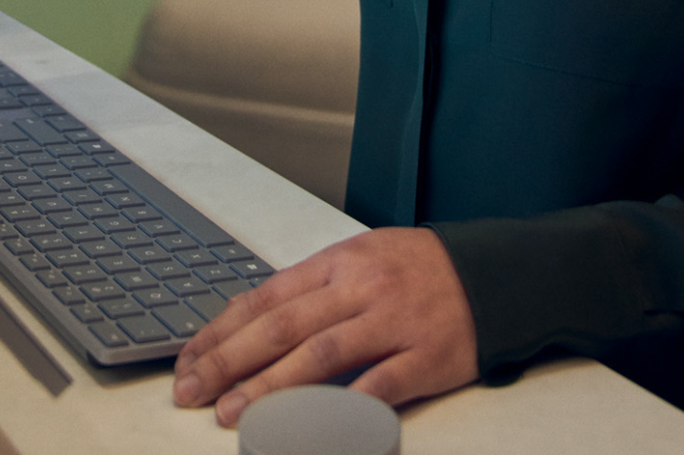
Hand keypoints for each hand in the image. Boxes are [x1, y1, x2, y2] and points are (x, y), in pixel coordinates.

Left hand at [172, 227, 476, 427]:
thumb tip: (249, 320)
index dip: (222, 331)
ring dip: (272, 388)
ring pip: (321, 356)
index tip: (189, 359)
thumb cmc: (417, 270)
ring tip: (234, 413)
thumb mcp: (359, 259)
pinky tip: (313, 425)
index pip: (265, 298)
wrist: (494, 273)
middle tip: (193, 390)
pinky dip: (345, 406)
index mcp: (337, 263)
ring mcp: (393, 322)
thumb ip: (309, 288)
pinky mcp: (426, 356)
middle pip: (282, 327)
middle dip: (229, 361)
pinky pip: (379, 385)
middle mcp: (360, 289)